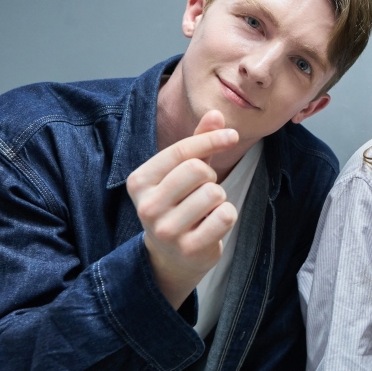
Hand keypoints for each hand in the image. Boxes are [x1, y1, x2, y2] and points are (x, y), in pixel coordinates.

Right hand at [127, 110, 239, 308]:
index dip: (212, 139)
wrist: (172, 257)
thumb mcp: (183, 171)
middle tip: (203, 190)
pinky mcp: (189, 248)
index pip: (182, 151)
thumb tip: (217, 113)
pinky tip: (212, 224)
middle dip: (210, 176)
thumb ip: (199, 142)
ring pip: (214, 193)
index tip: (231, 136)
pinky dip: (227, 215)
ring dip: (219, 198)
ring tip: (205, 210)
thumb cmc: (179, 204)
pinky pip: (225, 216)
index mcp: (140, 181)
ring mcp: (167, 230)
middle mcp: (147, 206)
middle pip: (198, 170)